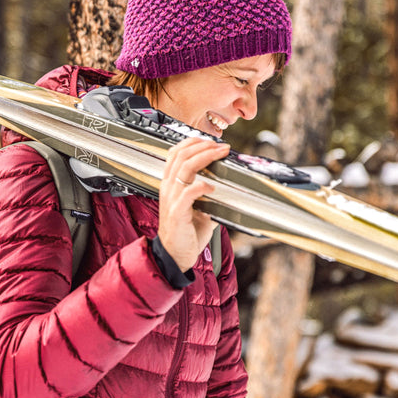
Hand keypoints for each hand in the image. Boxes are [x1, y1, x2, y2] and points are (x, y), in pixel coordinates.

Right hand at [158, 137, 230, 271]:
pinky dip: (202, 186)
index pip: (175, 153)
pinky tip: (212, 187)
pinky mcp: (177, 212)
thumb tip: (229, 192)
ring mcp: (171, 199)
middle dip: (203, 146)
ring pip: (184, 168)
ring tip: (219, 154)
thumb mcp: (199, 210)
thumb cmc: (186, 234)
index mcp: (171, 185)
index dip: (193, 143)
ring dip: (205, 157)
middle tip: (221, 146)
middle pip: (180, 155)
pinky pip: (188, 192)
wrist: (175, 255)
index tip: (210, 141)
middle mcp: (168, 188)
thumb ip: (210, 198)